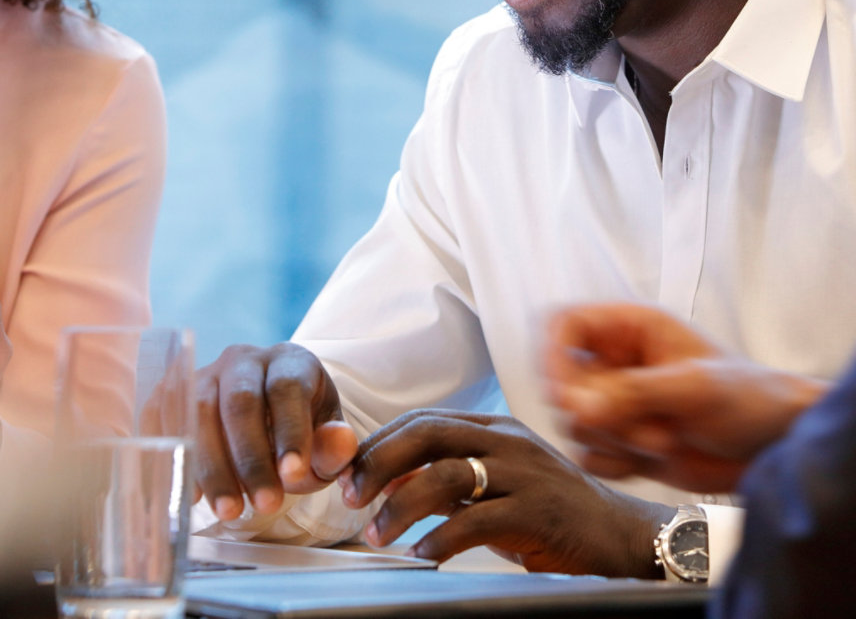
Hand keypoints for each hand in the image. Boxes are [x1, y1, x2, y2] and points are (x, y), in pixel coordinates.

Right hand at [194, 342, 356, 520]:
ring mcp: (207, 372)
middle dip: (251, 457)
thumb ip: (334, 448)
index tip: (292, 476)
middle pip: (240, 400)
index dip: (289, 431)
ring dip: (214, 465)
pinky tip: (193, 496)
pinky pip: (167, 417)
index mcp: (289, 361)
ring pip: (200, 410)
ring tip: (230, 510)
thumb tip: (340, 440)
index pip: (287, 389)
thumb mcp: (326, 443)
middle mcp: (244, 359)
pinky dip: (178, 455)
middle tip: (265, 504)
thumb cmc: (299, 433)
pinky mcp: (177, 391)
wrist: (265, 419)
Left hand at [340, 410, 670, 576]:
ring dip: (401, 504)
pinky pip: (475, 521)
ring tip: (378, 532)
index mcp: (495, 429)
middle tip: (351, 494)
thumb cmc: (554, 513)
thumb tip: (394, 481)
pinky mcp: (537, 512)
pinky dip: (440, 540)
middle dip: (379, 462)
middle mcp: (507, 441)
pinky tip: (422, 555)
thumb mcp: (500, 485)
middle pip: (426, 434)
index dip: (381, 442)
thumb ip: (452, 479)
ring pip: (444, 474)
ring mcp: (523, 474)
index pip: (423, 421)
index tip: (351, 471)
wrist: (624, 536)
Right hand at [545, 303, 827, 492]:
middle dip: (596, 412)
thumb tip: (575, 406)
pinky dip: (614, 465)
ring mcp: (615, 404)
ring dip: (612, 440)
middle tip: (638, 426)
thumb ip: (633, 393)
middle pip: (562, 381)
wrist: (776, 447)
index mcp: (627, 328)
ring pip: (574, 423)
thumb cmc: (748, 397)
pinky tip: (652, 462)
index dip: (552, 354)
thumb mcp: (693, 387)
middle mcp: (613, 363)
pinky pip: (589, 455)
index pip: (563, 324)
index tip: (561, 391)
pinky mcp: (620, 441)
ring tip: (663, 441)